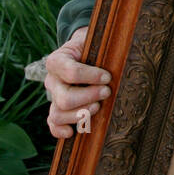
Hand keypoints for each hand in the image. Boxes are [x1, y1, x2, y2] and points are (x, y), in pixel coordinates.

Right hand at [44, 26, 111, 140]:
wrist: (82, 52)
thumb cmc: (91, 49)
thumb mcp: (94, 43)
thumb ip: (102, 48)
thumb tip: (121, 56)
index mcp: (57, 61)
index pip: (70, 72)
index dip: (90, 76)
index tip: (107, 77)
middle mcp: (51, 80)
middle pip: (64, 98)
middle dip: (88, 97)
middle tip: (106, 92)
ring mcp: (53, 96)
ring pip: (58, 114)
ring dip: (80, 114)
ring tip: (98, 107)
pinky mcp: (57, 109)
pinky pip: (52, 124)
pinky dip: (60, 130)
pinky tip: (73, 132)